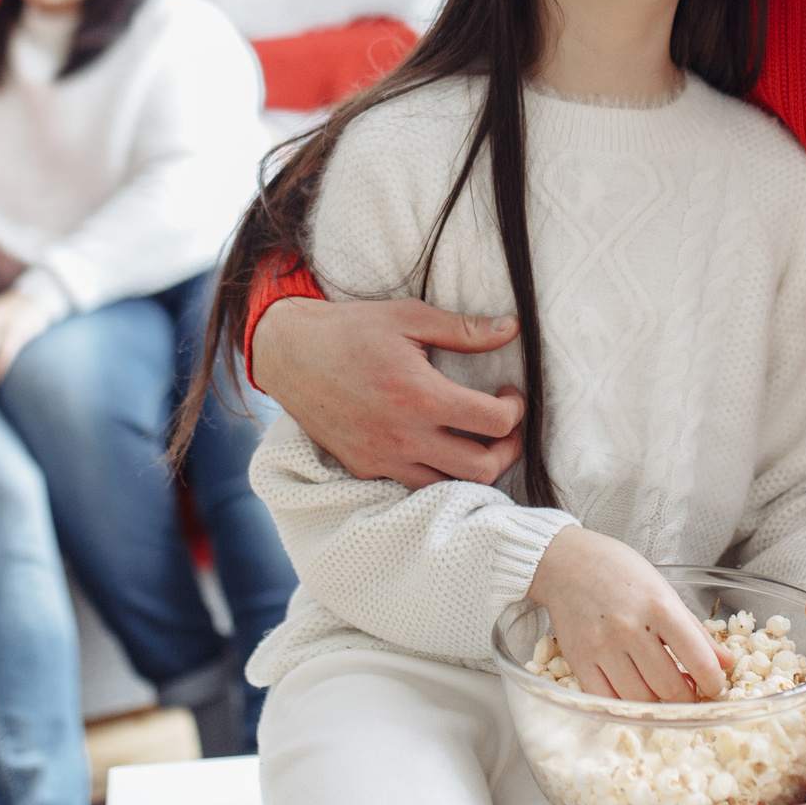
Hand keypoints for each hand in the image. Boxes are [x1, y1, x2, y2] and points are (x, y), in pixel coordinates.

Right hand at [251, 296, 527, 489]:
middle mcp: (403, 436)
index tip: (508, 393)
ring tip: (475, 439)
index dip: (516, 409)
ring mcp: (382, 458)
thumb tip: (512, 329)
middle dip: (507, 449)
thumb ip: (464, 330)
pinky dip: (436, 472)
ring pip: (449, 486)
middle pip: (482, 469)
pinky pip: (414, 485)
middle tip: (504, 425)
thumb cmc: (351, 330)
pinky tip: (439, 445)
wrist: (289, 353)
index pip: (495, 423)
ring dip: (473, 467)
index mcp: (420, 396)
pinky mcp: (364, 469)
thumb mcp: (410, 317)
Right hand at [527, 526, 730, 700]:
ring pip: (641, 700)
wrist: (566, 562)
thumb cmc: (620, 573)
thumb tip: (726, 662)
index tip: (713, 686)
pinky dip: (625, 706)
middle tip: (688, 692)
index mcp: (660, 607)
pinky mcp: (579, 660)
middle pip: (670, 688)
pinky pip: (607, 701)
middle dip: (686, 698)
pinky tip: (633, 694)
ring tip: (661, 691)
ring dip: (657, 704)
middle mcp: (631, 628)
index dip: (713, 683)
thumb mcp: (665, 592)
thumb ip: (695, 631)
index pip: (698, 660)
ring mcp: (602, 646)